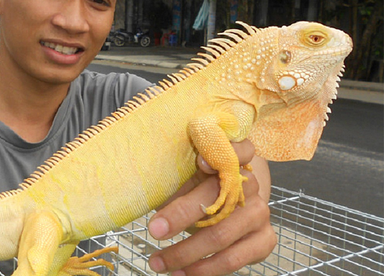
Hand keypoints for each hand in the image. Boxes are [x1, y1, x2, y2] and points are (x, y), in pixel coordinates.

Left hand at [147, 140, 275, 275]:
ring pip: (222, 236)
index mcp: (232, 160)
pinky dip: (206, 270)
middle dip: (181, 218)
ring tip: (158, 262)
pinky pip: (235, 259)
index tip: (199, 162)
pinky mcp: (264, 239)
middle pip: (218, 202)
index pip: (237, 150)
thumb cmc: (196, 184)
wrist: (228, 200)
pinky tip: (184, 273)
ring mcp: (259, 213)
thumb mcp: (185, 173)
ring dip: (186, 253)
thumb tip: (148, 188)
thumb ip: (176, 176)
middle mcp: (251, 185)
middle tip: (153, 230)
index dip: (220, 155)